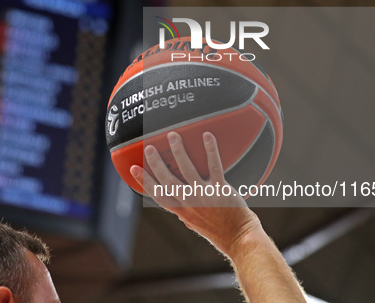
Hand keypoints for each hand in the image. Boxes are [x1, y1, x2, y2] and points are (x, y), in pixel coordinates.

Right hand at [130, 131, 262, 254]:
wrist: (240, 238)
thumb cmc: (220, 232)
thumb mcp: (196, 225)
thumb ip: (186, 216)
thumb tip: (179, 212)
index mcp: (182, 211)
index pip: (158, 195)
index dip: (144, 181)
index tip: (133, 168)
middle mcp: (189, 203)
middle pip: (167, 180)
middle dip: (156, 163)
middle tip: (149, 147)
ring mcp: (204, 195)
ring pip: (187, 169)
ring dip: (178, 151)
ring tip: (173, 136)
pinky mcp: (220, 189)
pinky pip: (214, 166)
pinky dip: (210, 149)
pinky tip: (207, 136)